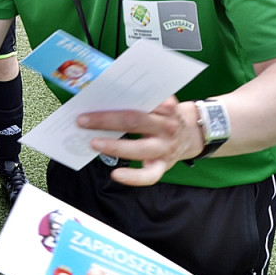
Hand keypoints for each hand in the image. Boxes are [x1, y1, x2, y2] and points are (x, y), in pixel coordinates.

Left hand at [77, 97, 203, 185]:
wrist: (193, 134)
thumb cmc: (163, 116)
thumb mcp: (158, 103)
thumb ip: (139, 100)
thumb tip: (103, 97)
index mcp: (164, 107)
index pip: (141, 99)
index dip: (118, 98)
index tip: (96, 97)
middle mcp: (166, 127)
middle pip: (134, 121)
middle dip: (105, 120)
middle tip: (82, 121)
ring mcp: (165, 147)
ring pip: (139, 148)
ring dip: (114, 146)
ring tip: (93, 143)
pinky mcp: (163, 165)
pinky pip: (149, 175)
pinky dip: (132, 177)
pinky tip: (116, 175)